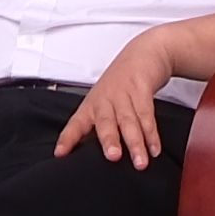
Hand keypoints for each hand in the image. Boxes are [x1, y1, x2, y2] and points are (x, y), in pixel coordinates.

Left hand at [51, 37, 180, 168]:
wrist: (143, 52)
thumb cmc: (120, 82)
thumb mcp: (104, 101)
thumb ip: (99, 126)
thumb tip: (89, 155)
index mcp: (92, 105)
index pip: (76, 123)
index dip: (68, 138)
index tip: (61, 153)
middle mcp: (105, 99)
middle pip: (106, 121)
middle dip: (109, 139)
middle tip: (113, 156)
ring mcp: (124, 93)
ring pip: (129, 121)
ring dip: (136, 143)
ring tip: (140, 162)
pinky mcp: (142, 89)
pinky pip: (147, 114)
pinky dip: (152, 134)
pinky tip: (153, 148)